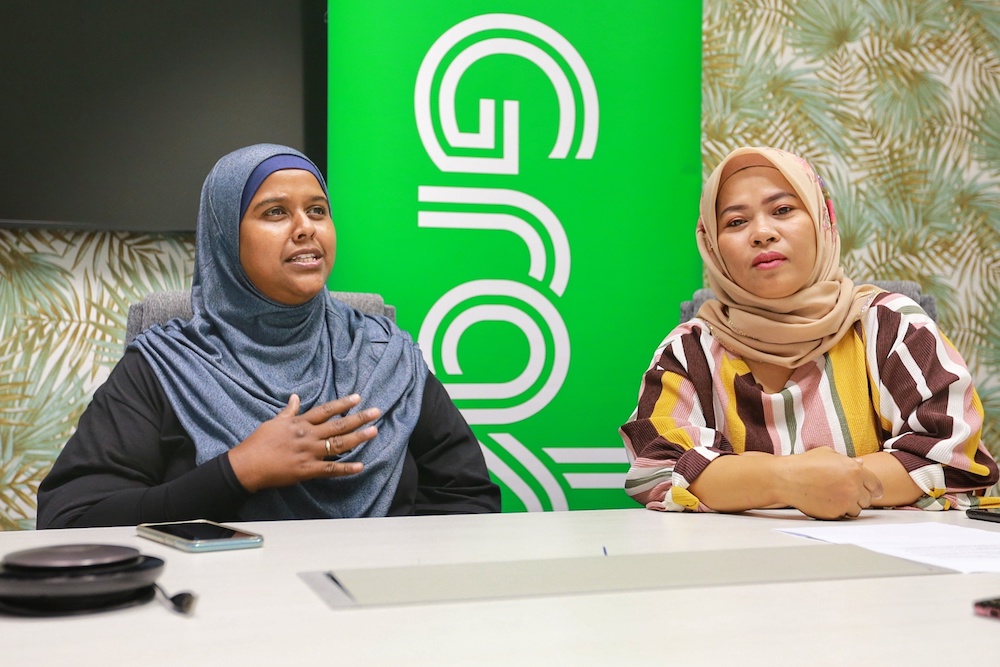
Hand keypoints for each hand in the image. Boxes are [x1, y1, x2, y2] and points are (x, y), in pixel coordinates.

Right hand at [227, 393, 380, 492]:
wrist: (247, 465)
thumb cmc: (258, 442)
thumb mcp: (273, 422)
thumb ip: (289, 411)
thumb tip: (295, 397)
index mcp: (300, 423)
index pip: (326, 410)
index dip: (343, 404)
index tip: (358, 398)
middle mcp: (308, 436)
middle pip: (338, 425)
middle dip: (359, 418)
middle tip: (376, 412)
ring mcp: (309, 453)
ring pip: (338, 444)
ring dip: (358, 438)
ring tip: (374, 432)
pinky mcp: (307, 470)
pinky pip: (330, 469)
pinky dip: (346, 468)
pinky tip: (360, 466)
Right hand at [778, 447, 883, 519]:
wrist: (787, 479)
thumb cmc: (804, 464)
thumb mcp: (827, 454)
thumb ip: (847, 460)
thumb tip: (861, 463)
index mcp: (855, 470)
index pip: (876, 485)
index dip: (873, 488)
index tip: (871, 492)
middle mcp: (853, 487)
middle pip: (867, 499)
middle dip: (858, 496)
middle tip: (844, 492)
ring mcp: (845, 502)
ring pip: (857, 510)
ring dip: (850, 505)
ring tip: (835, 497)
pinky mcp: (835, 513)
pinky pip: (843, 516)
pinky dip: (838, 511)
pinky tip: (826, 502)